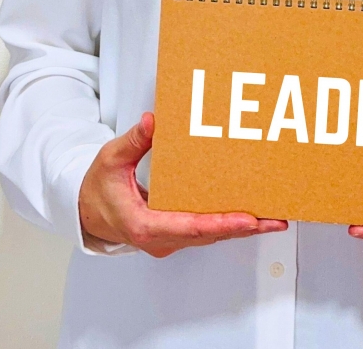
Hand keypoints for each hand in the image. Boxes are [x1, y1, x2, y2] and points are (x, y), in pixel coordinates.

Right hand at [79, 112, 286, 257]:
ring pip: (212, 236)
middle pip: (210, 234)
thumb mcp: (111, 160)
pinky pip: (207, 232)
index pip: (191, 228)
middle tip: (275, 220)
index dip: (223, 224)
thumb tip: (152, 122)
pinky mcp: (177, 235)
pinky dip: (229, 225)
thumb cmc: (98, 189)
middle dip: (245, 228)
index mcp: (144, 225)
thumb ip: (133, 142)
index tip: (249, 220)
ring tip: (273, 219)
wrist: (87, 212)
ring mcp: (171, 240)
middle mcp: (161, 239)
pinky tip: (251, 217)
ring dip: (243, 229)